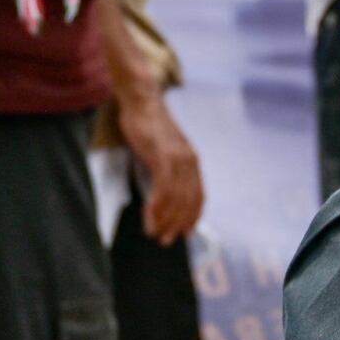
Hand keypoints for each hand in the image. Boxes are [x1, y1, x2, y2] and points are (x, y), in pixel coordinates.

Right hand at [125, 91, 207, 243]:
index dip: (193, 217)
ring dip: (165, 220)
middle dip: (178, 224)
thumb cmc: (147, 124)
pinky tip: (149, 218)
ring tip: (155, 233)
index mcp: (192, 160)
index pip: (198, 196)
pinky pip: (163, 189)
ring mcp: (177, 159)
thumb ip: (167, 167)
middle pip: (188, 201)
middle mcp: (189, 161)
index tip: (186, 233)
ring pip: (176, 199)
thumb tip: (163, 191)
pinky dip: (157, 207)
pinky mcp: (162, 157)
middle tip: (166, 240)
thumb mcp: (163, 148)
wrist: (141, 100)